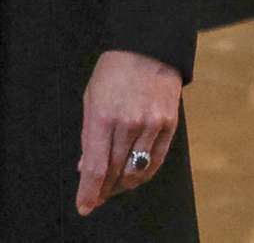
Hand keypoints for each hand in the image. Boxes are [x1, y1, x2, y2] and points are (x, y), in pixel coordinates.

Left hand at [76, 49, 179, 214]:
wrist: (147, 49)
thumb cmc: (113, 72)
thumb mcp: (91, 98)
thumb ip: (89, 135)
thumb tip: (86, 167)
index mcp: (102, 115)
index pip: (96, 165)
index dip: (90, 191)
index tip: (84, 205)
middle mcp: (127, 123)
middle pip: (116, 171)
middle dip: (104, 190)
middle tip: (96, 197)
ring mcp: (150, 125)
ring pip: (136, 170)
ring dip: (122, 185)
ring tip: (112, 188)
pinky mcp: (169, 126)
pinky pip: (155, 162)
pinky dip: (143, 175)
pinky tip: (133, 178)